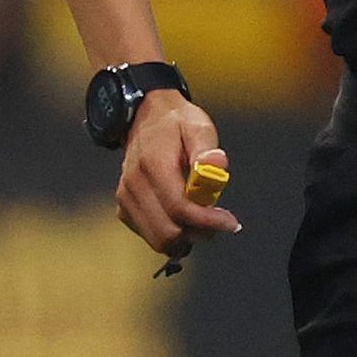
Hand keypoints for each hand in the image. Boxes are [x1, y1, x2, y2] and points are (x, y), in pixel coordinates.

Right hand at [113, 89, 240, 259]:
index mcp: (153, 166)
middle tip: (219, 220)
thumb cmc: (177, 124)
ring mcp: (126, 199)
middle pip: (167, 232)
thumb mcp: (198, 127)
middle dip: (198, 232)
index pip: (179, 207)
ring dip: (186, 236)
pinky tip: (187, 216)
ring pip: (158, 239)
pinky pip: (151, 234)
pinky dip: (172, 232)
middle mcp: (133, 186)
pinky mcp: (125, 208)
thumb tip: (218, 164)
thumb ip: (207, 149)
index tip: (232, 222)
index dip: (208, 221)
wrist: (144, 118)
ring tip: (205, 218)